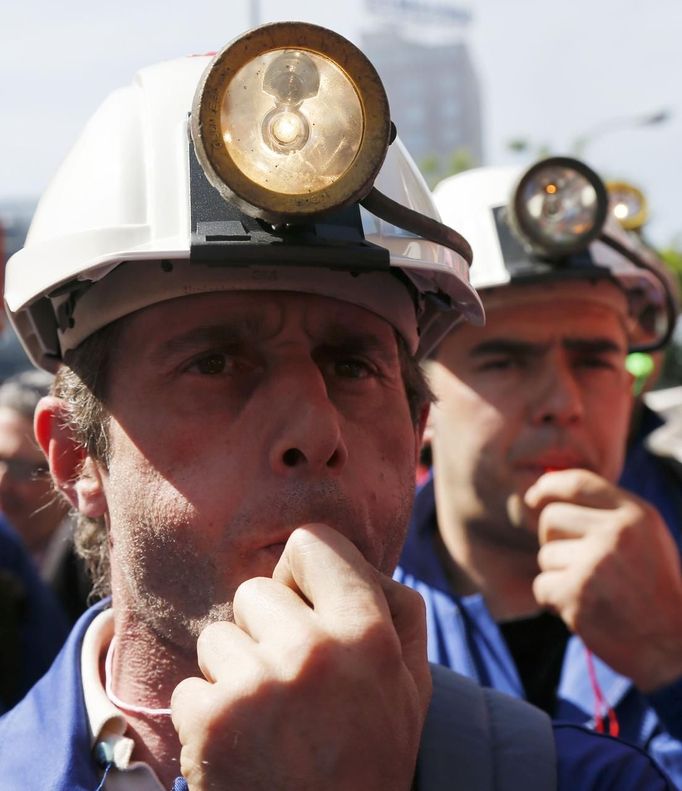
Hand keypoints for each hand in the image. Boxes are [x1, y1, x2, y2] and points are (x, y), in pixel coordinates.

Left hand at [171, 523, 430, 789]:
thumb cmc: (369, 754)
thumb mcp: (411, 682)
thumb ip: (393, 609)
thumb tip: (348, 558)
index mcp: (367, 632)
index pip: (310, 542)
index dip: (304, 573)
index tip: (306, 605)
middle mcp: (312, 651)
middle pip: (254, 590)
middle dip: (265, 628)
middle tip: (290, 680)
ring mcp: (257, 687)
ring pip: (216, 637)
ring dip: (233, 673)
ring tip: (266, 718)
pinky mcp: (210, 724)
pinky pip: (188, 687)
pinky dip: (206, 718)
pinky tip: (240, 747)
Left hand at [527, 468, 681, 691]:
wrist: (674, 645)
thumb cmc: (652, 588)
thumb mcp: (643, 536)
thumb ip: (605, 512)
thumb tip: (547, 492)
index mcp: (634, 514)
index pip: (577, 483)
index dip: (548, 485)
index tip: (534, 495)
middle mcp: (615, 533)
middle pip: (550, 518)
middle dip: (553, 540)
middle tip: (576, 563)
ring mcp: (595, 564)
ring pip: (544, 556)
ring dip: (558, 575)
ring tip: (592, 591)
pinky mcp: (577, 595)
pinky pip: (541, 587)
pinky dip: (554, 601)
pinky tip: (583, 610)